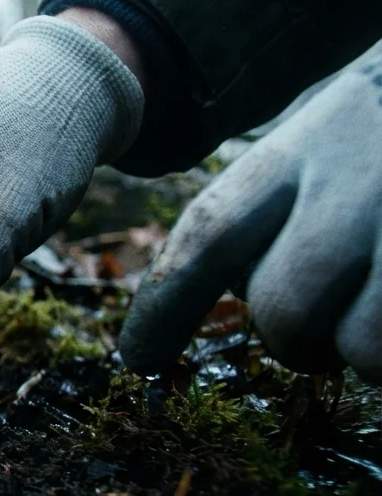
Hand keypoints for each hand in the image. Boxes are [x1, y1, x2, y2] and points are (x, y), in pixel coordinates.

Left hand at [120, 41, 381, 379]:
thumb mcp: (327, 134)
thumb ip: (277, 204)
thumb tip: (233, 289)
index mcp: (297, 154)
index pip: (205, 238)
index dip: (163, 309)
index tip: (137, 362)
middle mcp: (349, 185)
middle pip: (279, 310)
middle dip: (294, 341)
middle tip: (319, 336)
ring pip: (358, 348)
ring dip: (368, 350)